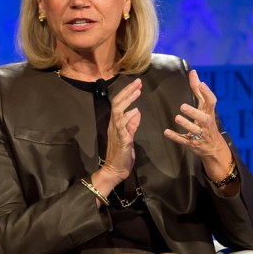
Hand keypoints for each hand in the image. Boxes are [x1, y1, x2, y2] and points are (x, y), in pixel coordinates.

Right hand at [96, 79, 142, 193]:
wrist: (114, 171)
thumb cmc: (122, 155)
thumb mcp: (129, 137)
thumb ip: (132, 125)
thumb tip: (136, 112)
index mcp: (116, 124)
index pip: (120, 104)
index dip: (127, 93)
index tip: (137, 85)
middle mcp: (114, 125)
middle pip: (118, 103)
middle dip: (128, 91)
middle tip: (138, 82)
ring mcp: (116, 132)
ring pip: (118, 111)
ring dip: (128, 100)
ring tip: (137, 91)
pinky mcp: (121, 140)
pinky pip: (122, 126)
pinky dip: (128, 118)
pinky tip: (135, 111)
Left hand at [164, 70, 232, 181]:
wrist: (214, 147)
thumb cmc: (207, 122)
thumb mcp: (204, 107)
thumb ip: (198, 90)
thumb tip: (193, 72)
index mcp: (209, 112)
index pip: (211, 102)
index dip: (207, 93)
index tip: (201, 84)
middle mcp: (206, 123)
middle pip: (203, 118)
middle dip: (194, 112)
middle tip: (182, 106)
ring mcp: (200, 134)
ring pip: (194, 130)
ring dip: (186, 124)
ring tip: (177, 118)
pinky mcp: (193, 143)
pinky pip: (184, 140)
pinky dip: (175, 137)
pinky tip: (166, 132)